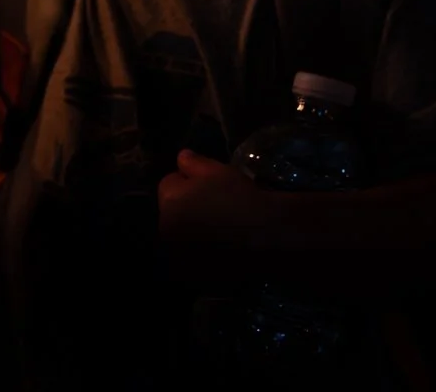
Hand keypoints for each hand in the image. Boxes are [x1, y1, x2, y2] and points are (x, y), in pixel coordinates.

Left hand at [158, 150, 273, 285]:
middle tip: (213, 210)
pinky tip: (222, 252)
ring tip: (219, 233)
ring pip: (180, 239)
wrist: (268, 238)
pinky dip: (202, 259)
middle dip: (185, 210)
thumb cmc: (241, 199)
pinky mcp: (195, 279)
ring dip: (191, 236)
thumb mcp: (217, 172)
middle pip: (171, 213)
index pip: (168, 184)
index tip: (207, 187)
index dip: (187, 182)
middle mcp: (167, 231)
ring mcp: (179, 258)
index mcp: (168, 202)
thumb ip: (193, 163)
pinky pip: (193, 263)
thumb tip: (181, 157)